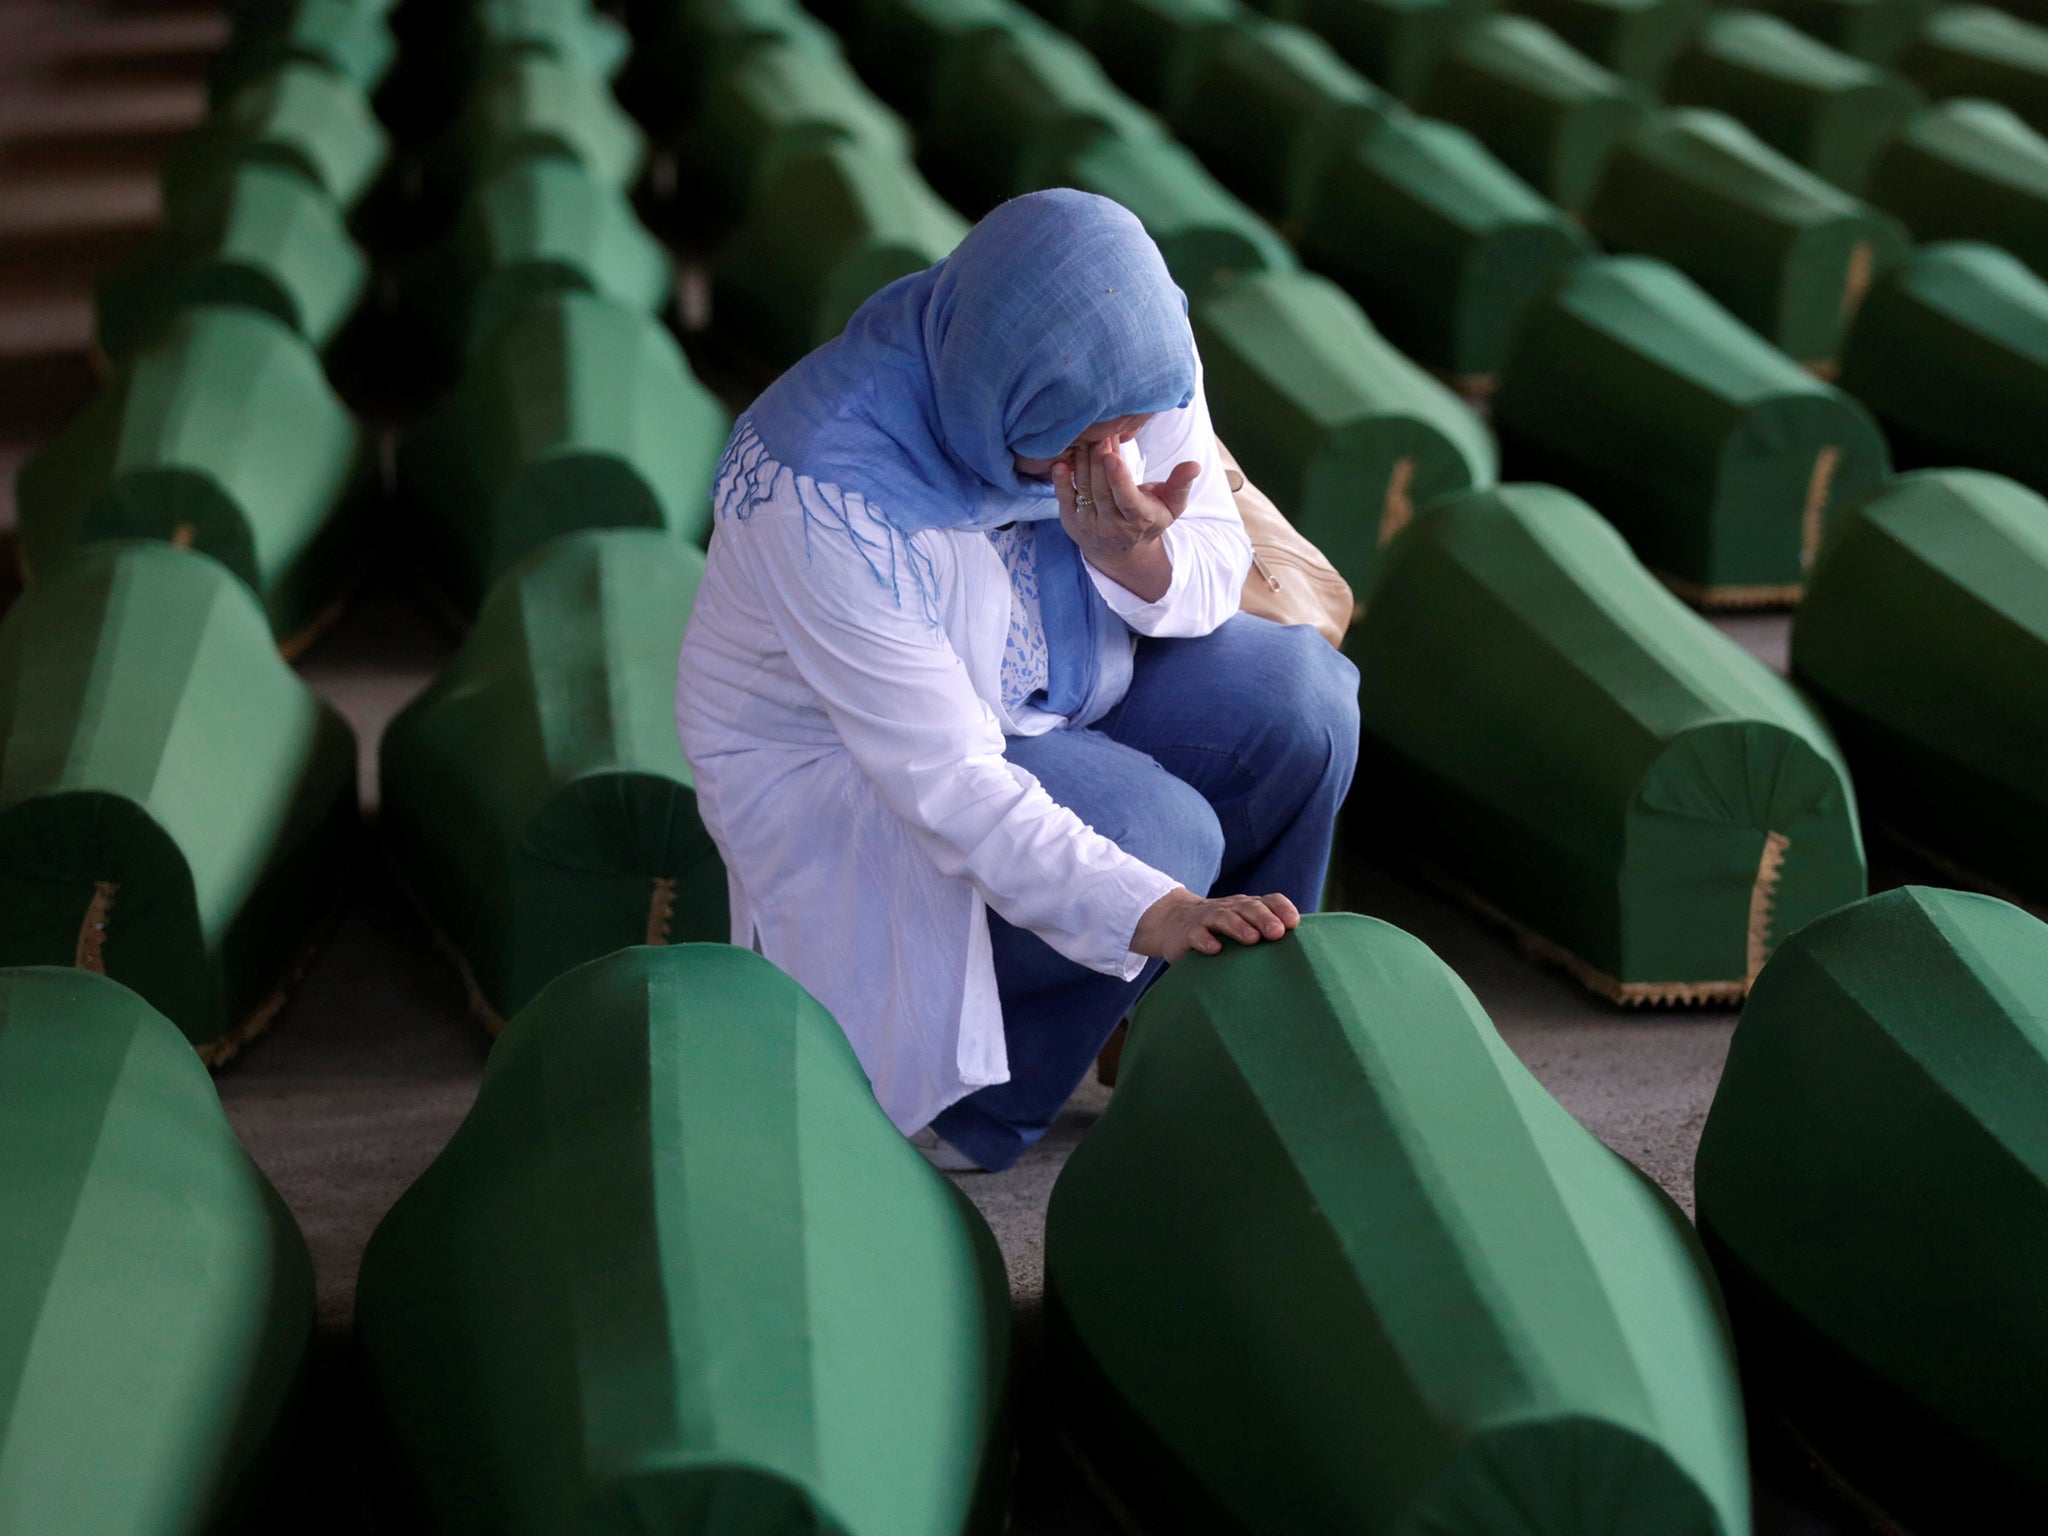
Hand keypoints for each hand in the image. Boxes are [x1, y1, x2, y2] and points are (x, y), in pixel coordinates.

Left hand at [1057, 435, 1199, 602]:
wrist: (1120, 550)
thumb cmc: (1149, 519)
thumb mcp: (1171, 505)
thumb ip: (1181, 484)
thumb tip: (1194, 465)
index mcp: (1139, 519)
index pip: (1127, 500)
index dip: (1119, 480)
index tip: (1112, 457)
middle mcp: (1112, 525)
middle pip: (1102, 488)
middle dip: (1100, 458)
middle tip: (1101, 431)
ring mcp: (1089, 523)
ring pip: (1084, 488)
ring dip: (1083, 461)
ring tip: (1086, 436)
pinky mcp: (1071, 519)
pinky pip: (1064, 498)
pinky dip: (1060, 480)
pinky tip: (1060, 462)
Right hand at [1131, 887, 1301, 961]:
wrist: (1172, 921)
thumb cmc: (1220, 929)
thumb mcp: (1243, 924)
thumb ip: (1267, 932)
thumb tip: (1302, 953)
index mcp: (1247, 906)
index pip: (1269, 900)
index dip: (1282, 908)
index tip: (1293, 923)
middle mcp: (1230, 908)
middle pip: (1249, 908)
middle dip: (1264, 918)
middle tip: (1276, 933)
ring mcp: (1207, 918)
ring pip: (1224, 917)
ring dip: (1238, 927)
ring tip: (1252, 939)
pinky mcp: (1187, 933)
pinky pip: (1197, 935)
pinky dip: (1205, 940)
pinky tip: (1215, 949)